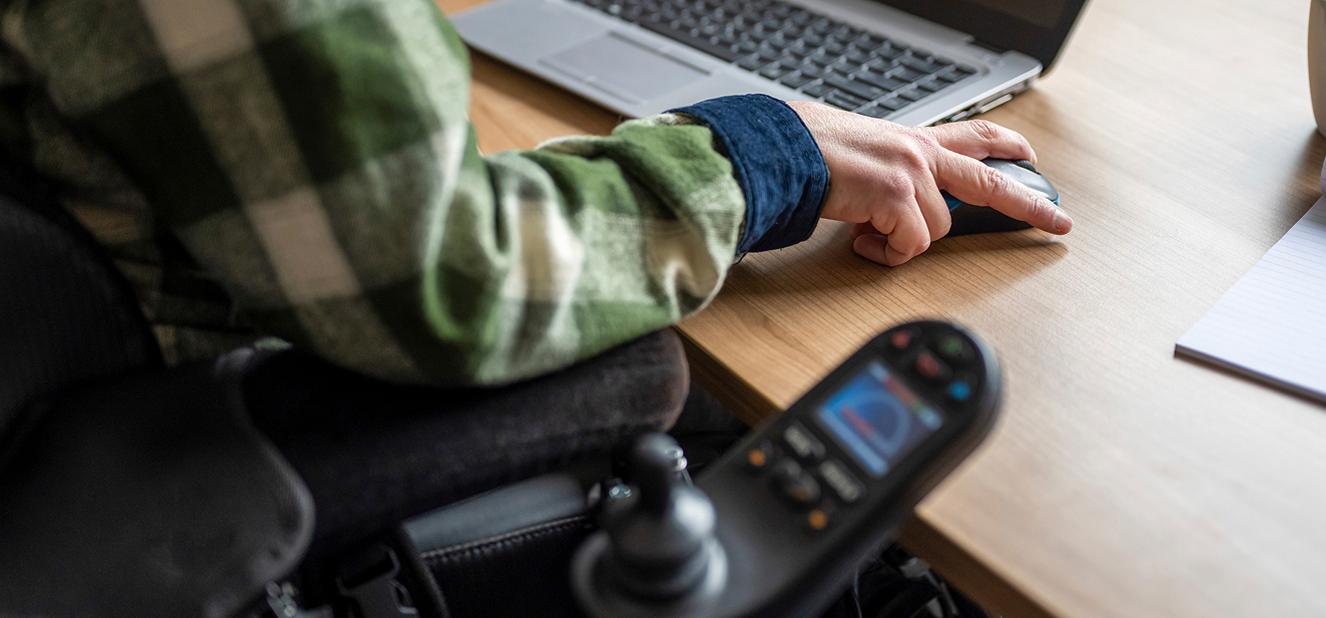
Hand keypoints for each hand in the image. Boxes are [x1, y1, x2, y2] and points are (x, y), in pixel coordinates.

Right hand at [789, 101, 1072, 265]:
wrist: (780, 150)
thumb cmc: (808, 152)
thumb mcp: (862, 152)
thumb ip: (888, 172)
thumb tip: (890, 211)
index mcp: (912, 139)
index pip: (973, 136)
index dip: (1006, 147)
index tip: (1029, 157)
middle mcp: (919, 152)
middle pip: (989, 181)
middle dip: (1030, 206)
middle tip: (1059, 223)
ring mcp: (911, 173)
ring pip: (936, 230)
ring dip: (903, 241)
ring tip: (867, 232)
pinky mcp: (896, 197)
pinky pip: (910, 245)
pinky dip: (887, 253)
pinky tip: (862, 239)